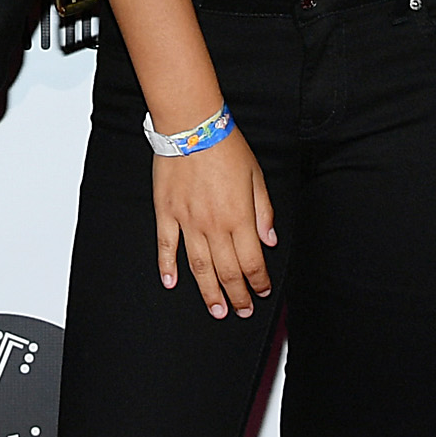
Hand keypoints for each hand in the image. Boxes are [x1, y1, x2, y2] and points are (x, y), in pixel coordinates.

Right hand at [152, 134, 276, 318]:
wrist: (191, 126)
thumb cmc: (225, 146)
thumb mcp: (256, 175)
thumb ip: (263, 211)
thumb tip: (269, 239)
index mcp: (239, 217)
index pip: (252, 261)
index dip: (258, 281)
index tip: (262, 291)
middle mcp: (213, 225)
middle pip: (227, 271)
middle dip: (237, 295)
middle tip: (241, 310)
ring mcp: (187, 221)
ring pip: (199, 266)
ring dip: (209, 292)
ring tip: (217, 310)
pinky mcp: (166, 213)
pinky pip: (166, 246)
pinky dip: (168, 267)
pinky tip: (172, 283)